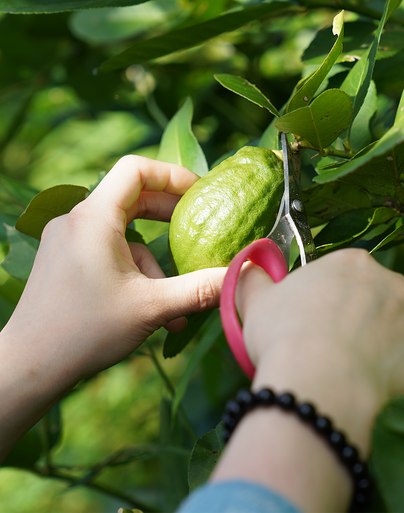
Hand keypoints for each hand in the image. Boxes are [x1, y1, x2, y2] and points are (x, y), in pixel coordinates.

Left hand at [0, 155, 225, 459]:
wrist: (29, 366)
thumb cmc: (86, 332)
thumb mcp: (152, 307)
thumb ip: (200, 288)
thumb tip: (242, 273)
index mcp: (95, 218)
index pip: (135, 169)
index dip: (172, 175)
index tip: (199, 194)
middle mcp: (77, 220)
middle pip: (132, 197)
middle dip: (170, 217)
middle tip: (199, 230)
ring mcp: (67, 240)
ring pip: (123, 233)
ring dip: (154, 260)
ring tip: (176, 301)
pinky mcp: (64, 260)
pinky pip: (107, 251)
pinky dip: (133, 271)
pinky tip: (151, 310)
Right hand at [212, 250, 403, 512]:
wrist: (317, 385)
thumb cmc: (284, 335)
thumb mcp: (257, 301)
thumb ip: (254, 278)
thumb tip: (249, 267)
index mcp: (355, 263)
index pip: (347, 276)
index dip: (329, 300)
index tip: (313, 321)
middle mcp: (395, 286)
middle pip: (379, 303)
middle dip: (361, 322)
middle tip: (330, 349)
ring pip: (399, 338)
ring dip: (381, 352)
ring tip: (348, 376)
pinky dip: (396, 384)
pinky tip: (370, 395)